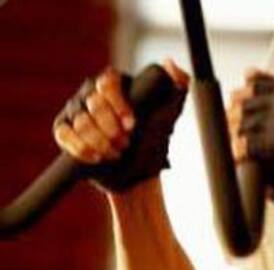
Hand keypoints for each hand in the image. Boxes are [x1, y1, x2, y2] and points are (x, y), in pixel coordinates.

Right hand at [53, 59, 189, 192]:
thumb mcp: (172, 113)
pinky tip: (97, 158)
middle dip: (111, 128)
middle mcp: (92, 94)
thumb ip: (178, 85)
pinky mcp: (64, 130)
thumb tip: (169, 63)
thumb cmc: (155, 140)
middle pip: (93, 103)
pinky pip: (64, 134)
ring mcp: (76, 111)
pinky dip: (81, 148)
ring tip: (116, 153)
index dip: (118, 103)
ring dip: (100, 142)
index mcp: (116, 84)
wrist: (138, 172)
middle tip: (126, 143)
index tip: (132, 125)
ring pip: (81, 121)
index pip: (108, 82)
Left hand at [227, 69, 273, 203]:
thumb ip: (261, 90)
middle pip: (233, 109)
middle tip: (260, 141)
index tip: (257, 124)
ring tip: (261, 151)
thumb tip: (248, 71)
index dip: (238, 113)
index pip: (236, 94)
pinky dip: (243, 157)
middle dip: (236, 127)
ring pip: (235, 128)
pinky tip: (257, 160)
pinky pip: (240, 146)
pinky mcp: (273, 146)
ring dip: (239, 143)